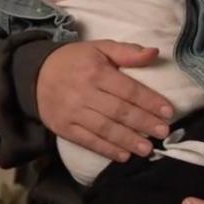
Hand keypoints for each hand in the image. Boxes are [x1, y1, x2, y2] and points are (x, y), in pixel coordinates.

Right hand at [38, 40, 173, 161]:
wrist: (34, 74)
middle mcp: (84, 94)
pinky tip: (123, 156)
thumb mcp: (100, 48)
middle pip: (118, 111)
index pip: (128, 89)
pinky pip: (87, 141)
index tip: (168, 112)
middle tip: (163, 132)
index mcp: (96, 72)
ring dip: (127, 140)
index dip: (149, 101)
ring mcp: (72, 113)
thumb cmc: (76, 60)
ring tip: (148, 149)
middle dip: (143, 123)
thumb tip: (154, 53)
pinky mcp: (63, 128)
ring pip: (104, 129)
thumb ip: (127, 52)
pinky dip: (106, 149)